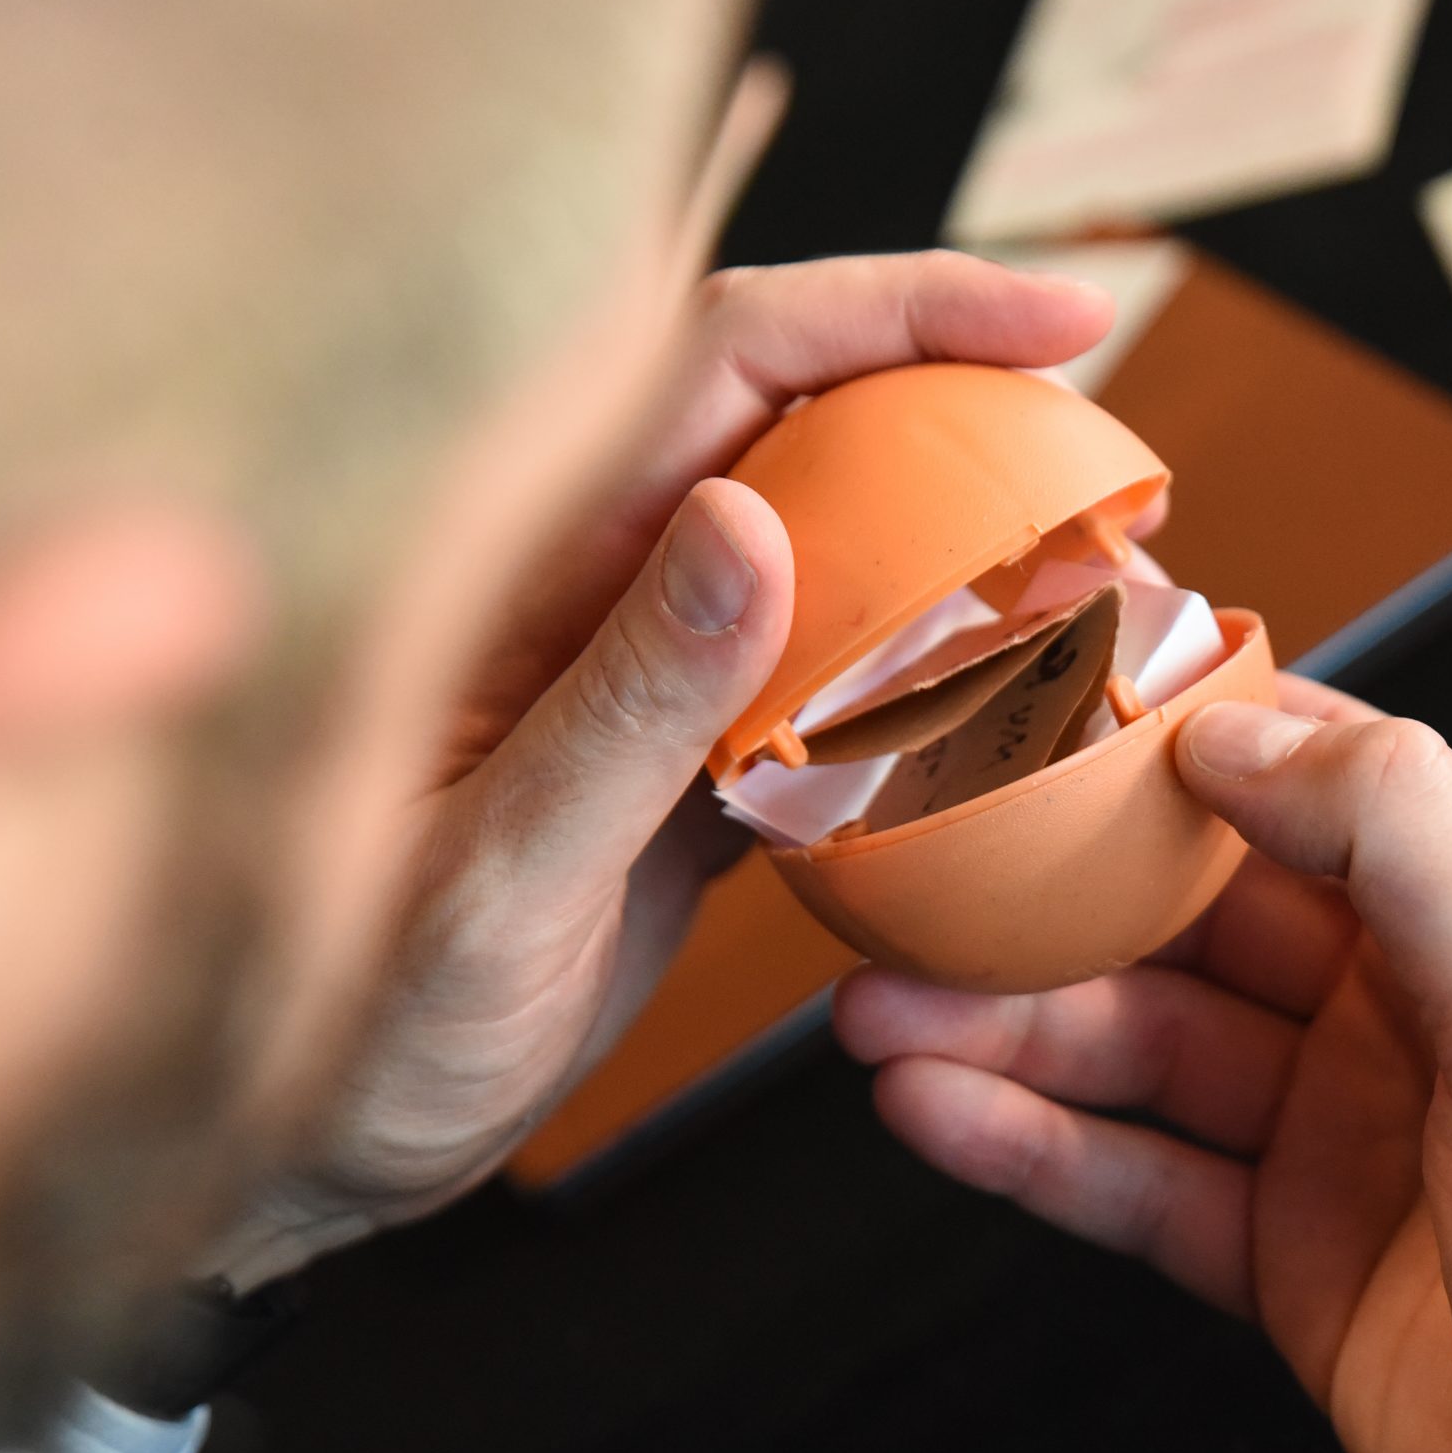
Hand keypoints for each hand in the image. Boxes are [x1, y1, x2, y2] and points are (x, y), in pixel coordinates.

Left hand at [209, 253, 1117, 1286]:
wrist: (340, 1143)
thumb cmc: (363, 1019)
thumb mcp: (497, 869)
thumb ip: (623, 702)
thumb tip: (750, 519)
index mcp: (522, 566)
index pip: (722, 358)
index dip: (893, 309)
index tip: (1048, 319)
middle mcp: (596, 592)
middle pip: (808, 427)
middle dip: (967, 408)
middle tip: (1111, 466)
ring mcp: (656, 677)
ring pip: (841, 550)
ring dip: (968, 549)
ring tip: (1092, 581)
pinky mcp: (698, 765)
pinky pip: (839, 683)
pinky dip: (934, 684)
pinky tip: (1010, 715)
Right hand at [831, 676, 1451, 1452]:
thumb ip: (1402, 833)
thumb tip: (1238, 731)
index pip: (1299, 777)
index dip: (1166, 735)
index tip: (1039, 706)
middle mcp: (1390, 1009)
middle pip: (1178, 919)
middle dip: (1039, 900)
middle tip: (913, 881)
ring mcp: (1327, 1133)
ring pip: (1131, 1048)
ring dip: (1001, 1028)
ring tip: (878, 1013)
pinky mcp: (1278, 1251)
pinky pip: (1127, 1177)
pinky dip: (1026, 1146)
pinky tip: (935, 1114)